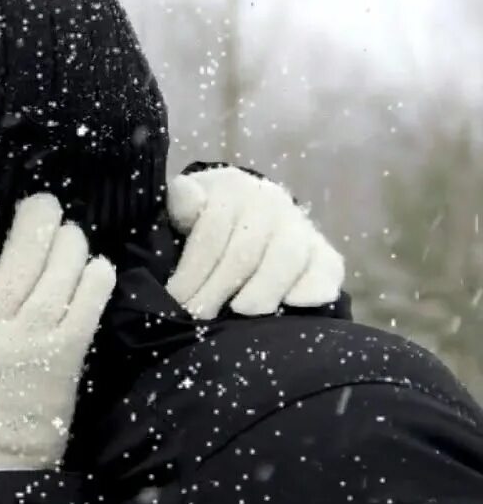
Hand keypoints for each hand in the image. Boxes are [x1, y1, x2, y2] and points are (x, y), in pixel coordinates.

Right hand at [0, 194, 114, 486]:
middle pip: (22, 250)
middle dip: (37, 216)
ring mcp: (32, 337)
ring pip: (61, 266)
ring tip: (69, 235)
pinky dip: (95, 275)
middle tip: (43, 206)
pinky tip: (94, 266)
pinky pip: (89, 301)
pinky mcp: (66, 356)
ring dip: (70, 240)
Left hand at [167, 166, 344, 319]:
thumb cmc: (202, 217)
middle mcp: (270, 203)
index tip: (176, 297)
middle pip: (246, 251)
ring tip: (238, 312)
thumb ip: (181, 204)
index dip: (192, 270)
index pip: (212, 231)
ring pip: (287, 259)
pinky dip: (314, 287)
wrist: (241, 211)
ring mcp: (300, 226)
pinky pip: (328, 268)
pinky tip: (295, 303)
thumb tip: (187, 199)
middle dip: (217, 288)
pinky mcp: (323, 251)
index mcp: (231, 189)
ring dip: (261, 291)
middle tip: (199, 314)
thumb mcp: (183, 205)